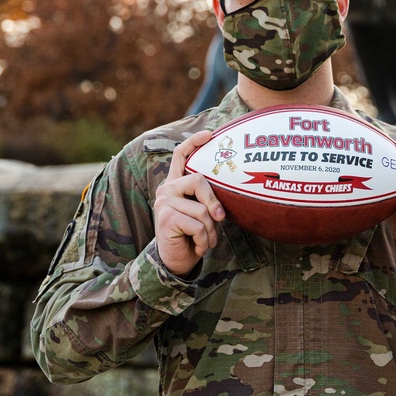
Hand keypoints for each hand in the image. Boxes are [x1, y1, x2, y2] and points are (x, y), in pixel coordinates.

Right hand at [153, 129, 225, 276]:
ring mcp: (164, 203)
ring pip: (201, 209)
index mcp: (175, 184)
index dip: (194, 142)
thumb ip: (207, 199)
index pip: (180, 155)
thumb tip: (232, 187)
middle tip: (220, 218)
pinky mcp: (166, 218)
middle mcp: (166, 189)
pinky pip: (198, 226)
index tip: (209, 134)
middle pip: (198, 180)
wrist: (176, 261)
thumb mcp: (201, 213)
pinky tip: (198, 247)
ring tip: (207, 241)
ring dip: (210, 230)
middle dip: (213, 201)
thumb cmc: (192, 235)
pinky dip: (204, 240)